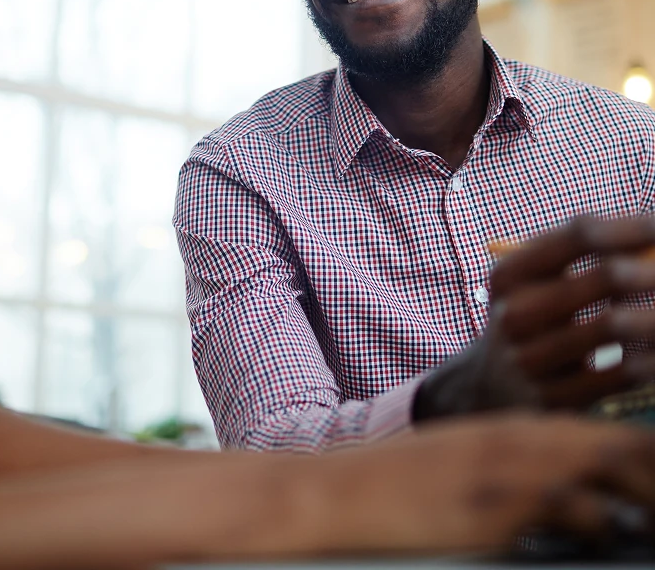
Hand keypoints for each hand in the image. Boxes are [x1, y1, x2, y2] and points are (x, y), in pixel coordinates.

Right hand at [302, 414, 654, 555]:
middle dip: (654, 466)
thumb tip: (577, 504)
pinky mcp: (493, 503)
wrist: (339, 492)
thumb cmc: (402, 488)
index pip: (607, 432)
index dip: (647, 452)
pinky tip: (608, 532)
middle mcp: (517, 439)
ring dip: (645, 488)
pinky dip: (603, 520)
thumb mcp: (465, 468)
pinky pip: (568, 503)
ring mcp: (506, 468)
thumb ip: (517, 472)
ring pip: (604, 460)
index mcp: (515, 430)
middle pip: (620, 441)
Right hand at [414, 215, 654, 418]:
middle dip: (654, 271)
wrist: (490, 386)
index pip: (580, 235)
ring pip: (616, 325)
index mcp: (510, 274)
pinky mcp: (552, 399)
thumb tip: (647, 235)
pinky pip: (620, 374)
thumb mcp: (535, 283)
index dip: (632, 228)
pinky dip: (650, 361)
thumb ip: (579, 254)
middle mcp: (514, 313)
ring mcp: (530, 359)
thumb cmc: (532, 318)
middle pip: (606, 276)